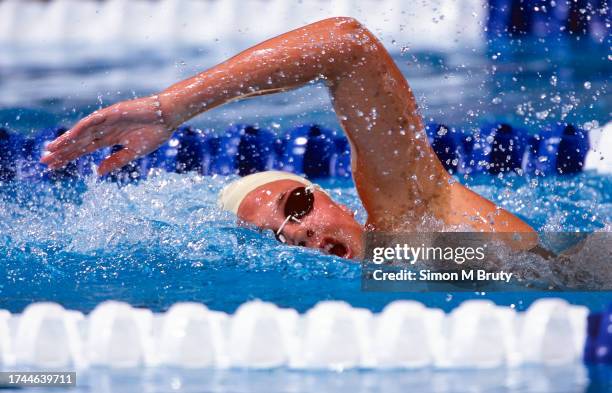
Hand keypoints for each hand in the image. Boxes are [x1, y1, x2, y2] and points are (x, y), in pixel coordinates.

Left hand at [41, 96, 173, 175]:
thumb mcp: (133, 152)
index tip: (55, 167)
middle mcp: (104, 129)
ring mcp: (106, 121)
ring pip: (81, 133)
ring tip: (50, 150)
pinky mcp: (110, 114)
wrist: (168, 117)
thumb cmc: (155, 133)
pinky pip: (91, 123)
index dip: (69, 157)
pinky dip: (79, 130)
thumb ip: (116, 161)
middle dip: (62, 152)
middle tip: (45, 161)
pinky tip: (68, 138)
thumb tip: (98, 172)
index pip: (84, 149)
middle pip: (78, 142)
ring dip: (66, 141)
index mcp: (110, 139)